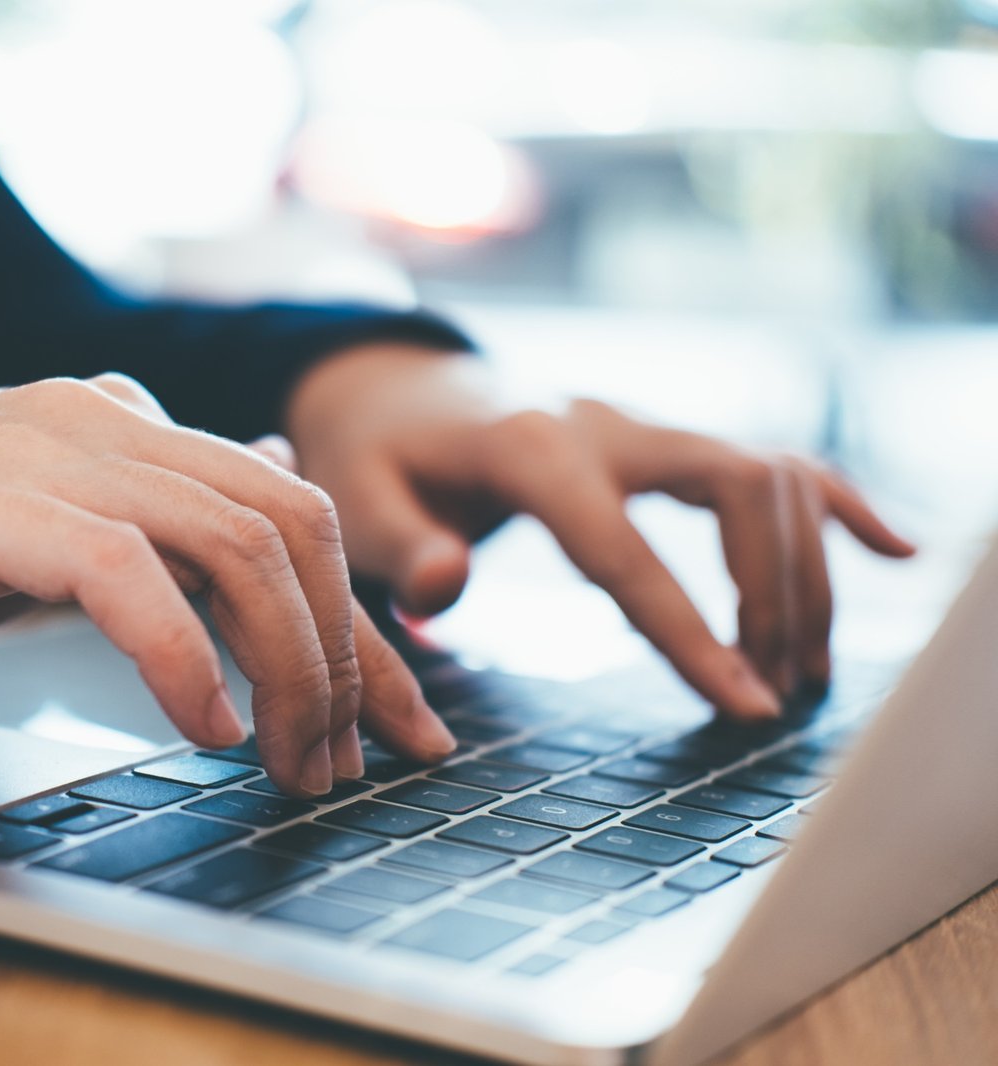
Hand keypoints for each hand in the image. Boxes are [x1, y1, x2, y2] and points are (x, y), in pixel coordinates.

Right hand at [0, 376, 457, 794]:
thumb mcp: (28, 535)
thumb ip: (136, 532)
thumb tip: (251, 534)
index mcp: (121, 422)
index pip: (289, 510)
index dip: (363, 627)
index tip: (403, 725)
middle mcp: (98, 415)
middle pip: (290, 520)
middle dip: (347, 653)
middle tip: (351, 760)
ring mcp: (39, 447)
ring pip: (229, 541)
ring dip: (286, 665)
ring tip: (290, 760)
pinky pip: (122, 572)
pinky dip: (182, 656)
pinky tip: (201, 723)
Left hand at [284, 344, 915, 719]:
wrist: (388, 389)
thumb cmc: (369, 457)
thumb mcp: (350, 502)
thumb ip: (398, 549)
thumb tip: (449, 590)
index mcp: (529, 448)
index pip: (624, 547)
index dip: (688, 630)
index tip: (746, 706)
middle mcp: (605, 423)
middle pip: (741, 487)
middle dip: (776, 593)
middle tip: (778, 693)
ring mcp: (641, 425)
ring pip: (769, 473)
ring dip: (804, 571)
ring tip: (800, 671)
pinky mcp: (659, 440)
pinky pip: (766, 459)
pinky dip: (833, 504)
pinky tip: (891, 551)